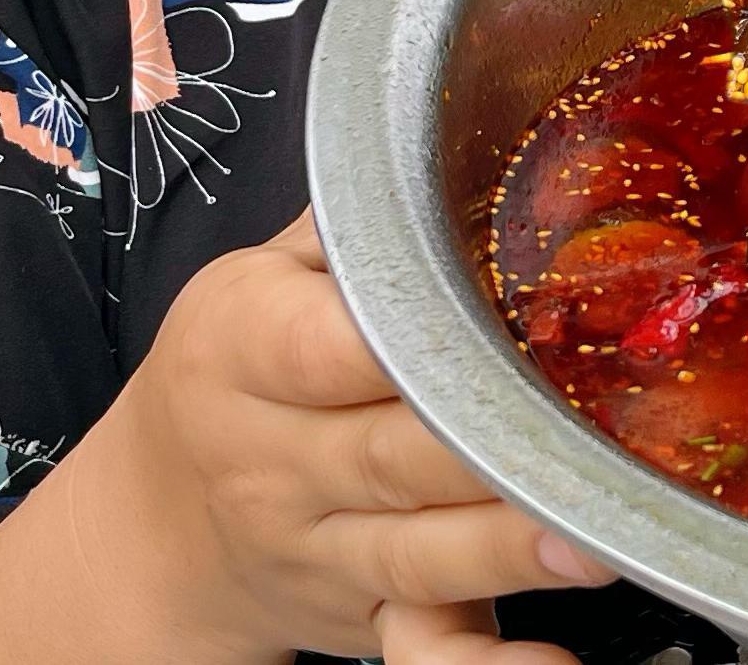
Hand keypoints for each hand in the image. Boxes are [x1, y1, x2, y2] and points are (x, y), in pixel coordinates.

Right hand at [109, 211, 610, 663]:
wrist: (148, 532)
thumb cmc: (226, 375)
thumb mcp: (253, 280)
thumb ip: (347, 227)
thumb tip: (451, 135)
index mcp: (240, 351)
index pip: (326, 344)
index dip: (411, 334)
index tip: (502, 311)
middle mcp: (273, 459)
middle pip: (392, 452)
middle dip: (491, 444)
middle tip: (593, 423)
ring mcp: (318, 551)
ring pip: (421, 551)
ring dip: (512, 545)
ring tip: (599, 530)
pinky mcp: (363, 618)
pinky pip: (421, 649)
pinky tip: (547, 663)